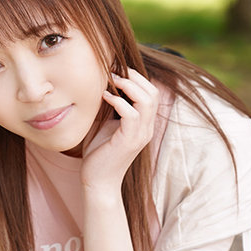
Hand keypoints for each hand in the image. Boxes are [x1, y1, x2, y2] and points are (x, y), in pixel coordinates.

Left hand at [81, 68, 158, 191]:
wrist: (98, 181)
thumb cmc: (98, 153)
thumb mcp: (105, 125)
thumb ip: (109, 108)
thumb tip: (100, 85)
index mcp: (143, 124)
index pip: (151, 93)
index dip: (137, 78)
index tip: (117, 69)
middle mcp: (146, 128)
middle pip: (153, 93)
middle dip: (135, 77)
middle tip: (114, 70)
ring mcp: (140, 135)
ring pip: (147, 101)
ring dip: (128, 86)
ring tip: (111, 80)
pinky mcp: (129, 141)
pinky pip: (131, 114)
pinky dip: (119, 101)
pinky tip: (105, 96)